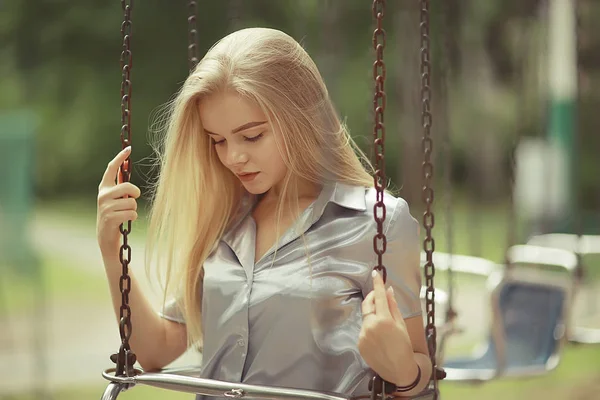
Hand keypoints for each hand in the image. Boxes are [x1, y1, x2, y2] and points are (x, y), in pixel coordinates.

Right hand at [96, 146, 140, 254]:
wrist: (106, 237)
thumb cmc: (115, 215)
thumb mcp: (116, 199)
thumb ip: (121, 187)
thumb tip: (126, 167)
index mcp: (104, 188)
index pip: (111, 169)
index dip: (120, 158)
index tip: (129, 149)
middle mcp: (102, 195)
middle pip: (128, 187)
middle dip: (135, 193)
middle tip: (134, 199)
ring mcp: (105, 206)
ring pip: (132, 202)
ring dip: (133, 209)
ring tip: (125, 214)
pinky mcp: (110, 217)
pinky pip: (132, 213)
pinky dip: (133, 217)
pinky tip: (125, 221)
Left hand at [358, 270, 415, 384]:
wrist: (399, 370)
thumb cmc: (404, 346)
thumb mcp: (401, 324)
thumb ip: (393, 306)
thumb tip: (388, 290)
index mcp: (384, 320)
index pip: (378, 296)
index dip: (377, 283)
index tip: (375, 273)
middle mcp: (371, 326)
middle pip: (367, 304)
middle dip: (371, 297)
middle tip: (377, 295)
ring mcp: (363, 335)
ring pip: (366, 318)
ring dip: (373, 316)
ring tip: (384, 326)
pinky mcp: (359, 343)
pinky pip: (363, 329)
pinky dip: (370, 328)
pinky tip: (379, 337)